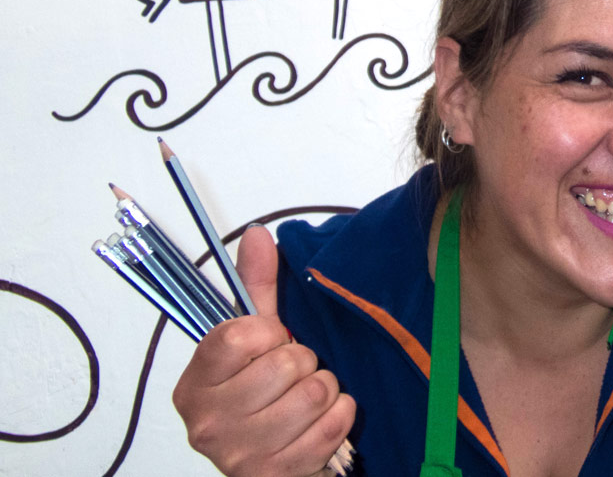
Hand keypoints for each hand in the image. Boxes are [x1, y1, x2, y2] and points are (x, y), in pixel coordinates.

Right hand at [172, 226, 355, 476]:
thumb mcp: (260, 336)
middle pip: (284, 363)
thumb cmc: (268, 392)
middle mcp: (206, 424)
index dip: (269, 331)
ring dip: (326, 388)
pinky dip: (341, 415)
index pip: (238, 336)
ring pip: (314, 393)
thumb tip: (257, 234)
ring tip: (310, 394)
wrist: (280, 460)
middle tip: (295, 373)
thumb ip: (256, 285)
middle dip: (305, 361)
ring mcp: (239, 456)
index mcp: (194, 384)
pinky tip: (325, 418)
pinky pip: (332, 425)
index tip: (272, 340)